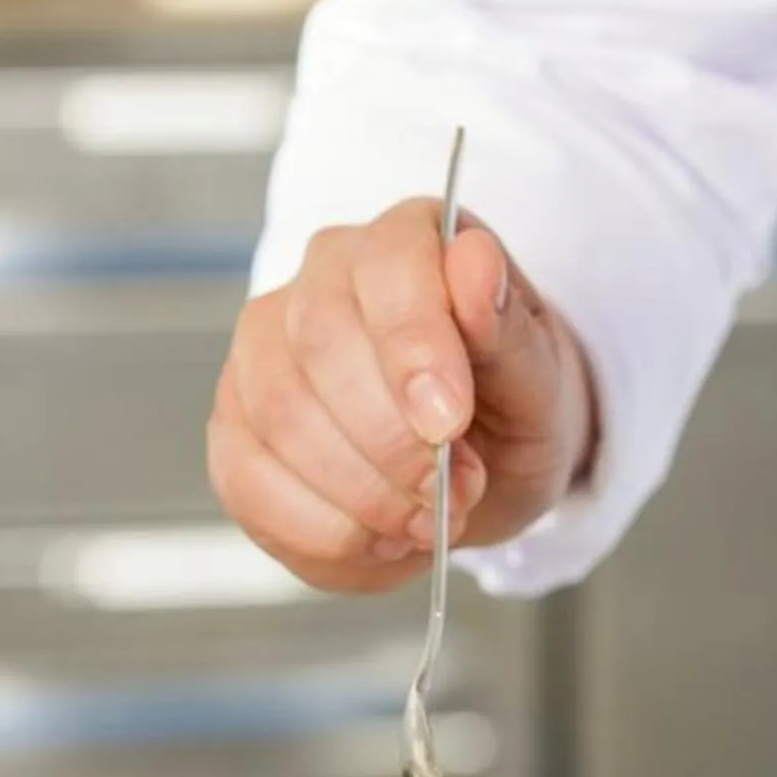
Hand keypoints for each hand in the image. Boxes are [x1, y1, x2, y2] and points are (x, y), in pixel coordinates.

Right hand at [209, 200, 599, 593]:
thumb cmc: (512, 407)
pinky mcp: (235, 425)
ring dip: (362, 494)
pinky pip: (247, 480)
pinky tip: (377, 536)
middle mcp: (322, 278)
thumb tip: (475, 262)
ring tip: (426, 519)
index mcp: (407, 240)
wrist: (485, 466)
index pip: (387, 264)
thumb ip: (508, 330)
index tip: (449, 423)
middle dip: (392, 443)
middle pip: (320, 344)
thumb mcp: (541, 381)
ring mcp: (264, 349)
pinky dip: (321, 530)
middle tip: (453, 493)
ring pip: (279, 417)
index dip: (412, 346)